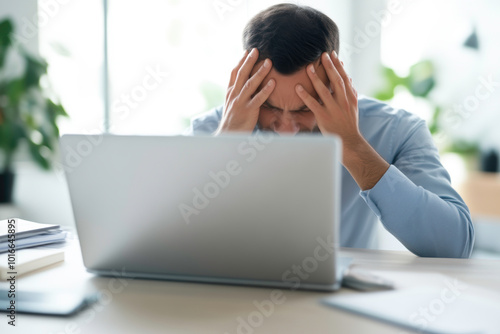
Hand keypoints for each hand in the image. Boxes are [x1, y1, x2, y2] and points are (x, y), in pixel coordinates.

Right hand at [215, 48, 274, 134]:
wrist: (228, 135)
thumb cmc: (232, 121)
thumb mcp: (231, 104)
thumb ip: (237, 94)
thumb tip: (244, 84)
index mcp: (230, 92)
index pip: (234, 73)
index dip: (241, 62)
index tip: (247, 51)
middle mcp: (234, 95)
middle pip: (242, 75)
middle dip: (249, 61)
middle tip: (256, 50)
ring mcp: (241, 102)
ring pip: (250, 84)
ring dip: (260, 72)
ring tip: (268, 62)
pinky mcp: (248, 111)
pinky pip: (258, 99)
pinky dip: (266, 90)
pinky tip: (273, 82)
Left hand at [296, 51, 388, 189]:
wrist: (349, 141)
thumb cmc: (349, 122)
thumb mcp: (354, 106)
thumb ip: (351, 91)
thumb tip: (349, 77)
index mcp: (350, 97)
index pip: (344, 78)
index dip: (338, 65)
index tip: (332, 54)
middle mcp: (343, 101)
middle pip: (336, 81)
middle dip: (329, 67)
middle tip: (322, 55)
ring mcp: (333, 109)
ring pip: (324, 91)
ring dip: (315, 78)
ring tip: (308, 67)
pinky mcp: (324, 117)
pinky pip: (313, 104)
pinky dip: (305, 95)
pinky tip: (298, 88)